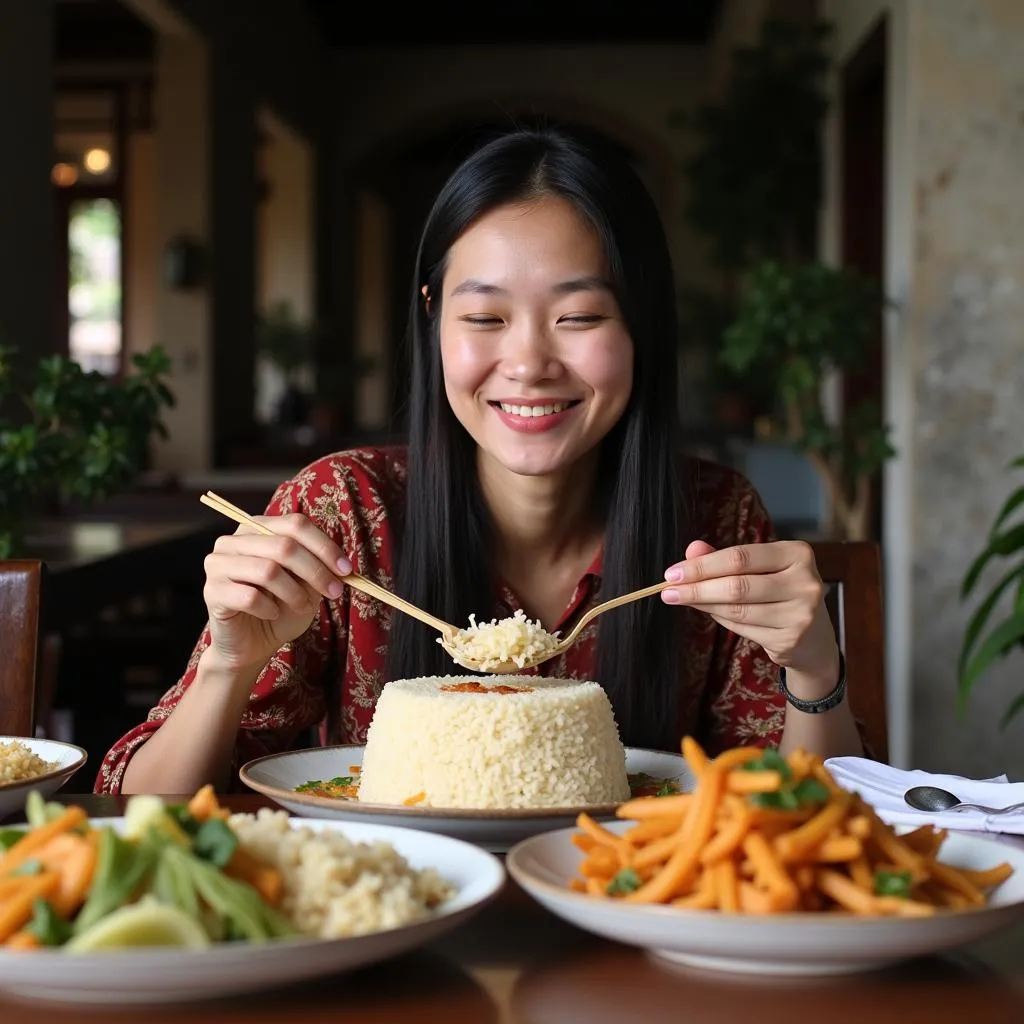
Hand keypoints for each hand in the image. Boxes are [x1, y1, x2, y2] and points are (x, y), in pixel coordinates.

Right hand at [202, 513, 351, 670]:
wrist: (252, 644)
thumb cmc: (280, 609)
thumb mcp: (306, 585)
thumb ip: (318, 568)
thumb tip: (340, 565)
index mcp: (258, 529)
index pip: (295, 524)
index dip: (324, 547)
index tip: (346, 570)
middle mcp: (234, 540)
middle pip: (284, 545)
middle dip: (316, 571)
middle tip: (334, 592)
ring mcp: (218, 564)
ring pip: (268, 570)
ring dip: (294, 593)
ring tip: (302, 607)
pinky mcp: (212, 591)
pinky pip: (249, 597)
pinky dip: (270, 608)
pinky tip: (272, 614)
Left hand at [661, 539, 837, 676]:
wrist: (814, 637)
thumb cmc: (780, 592)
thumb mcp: (759, 568)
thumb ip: (725, 558)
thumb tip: (692, 549)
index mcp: (797, 554)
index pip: (740, 557)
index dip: (702, 566)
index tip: (673, 573)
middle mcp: (805, 582)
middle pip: (736, 585)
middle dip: (696, 587)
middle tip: (667, 591)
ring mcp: (801, 614)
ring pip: (736, 609)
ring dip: (703, 605)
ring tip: (681, 600)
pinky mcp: (791, 639)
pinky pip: (742, 627)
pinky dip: (720, 619)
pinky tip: (710, 612)